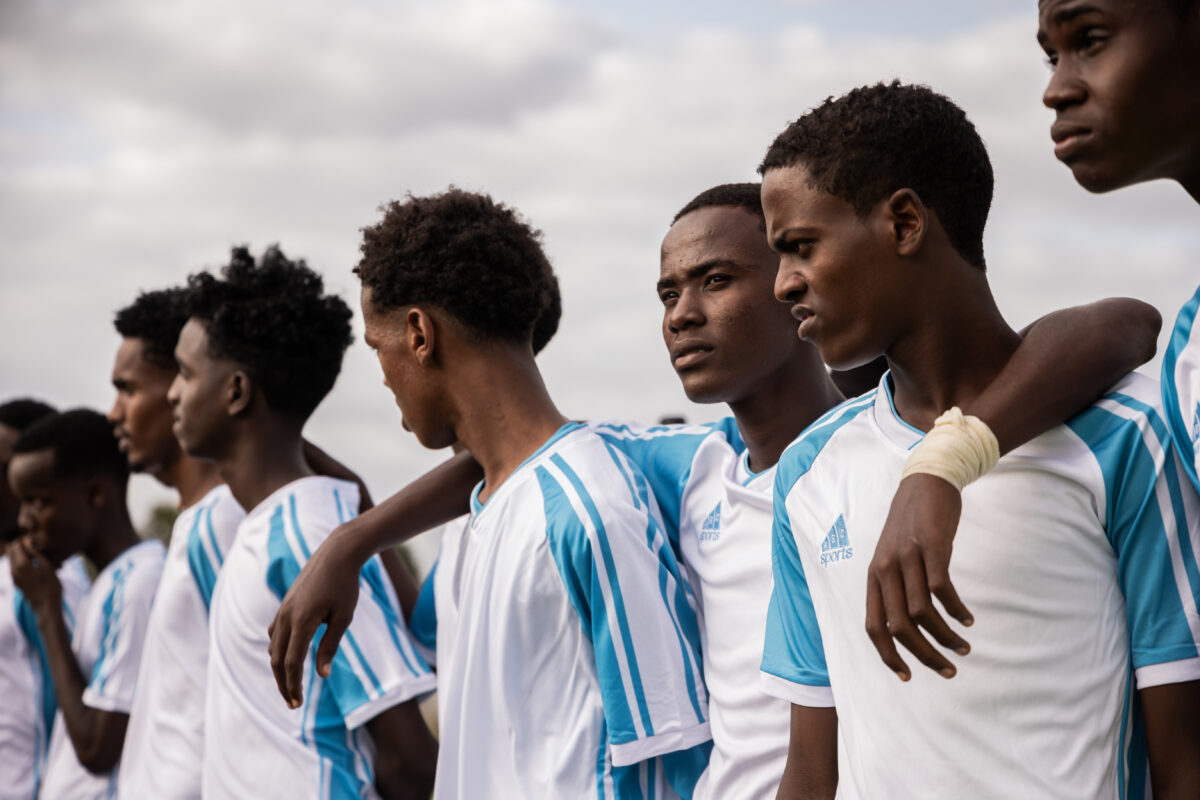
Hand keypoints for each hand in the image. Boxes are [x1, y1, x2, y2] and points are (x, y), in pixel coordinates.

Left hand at [7, 538, 61, 614]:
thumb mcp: (46, 565)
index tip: (36, 543)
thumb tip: (26, 541)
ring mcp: (13, 577)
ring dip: (22, 555)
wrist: (46, 606)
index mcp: (21, 564)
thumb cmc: (50, 585)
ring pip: (12, 558)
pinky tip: (35, 566)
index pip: (16, 544)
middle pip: (11, 550)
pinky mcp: (16, 581)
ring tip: (37, 558)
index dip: (25, 541)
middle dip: (21, 546)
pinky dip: (22, 562)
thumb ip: (35, 552)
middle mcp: (13, 570)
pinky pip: (14, 567)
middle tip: (36, 549)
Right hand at [268, 526, 363, 707]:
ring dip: (279, 668)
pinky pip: (275, 632)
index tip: (297, 704)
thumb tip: (321, 675)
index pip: (291, 663)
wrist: (337, 554)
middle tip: (293, 703)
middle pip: (277, 659)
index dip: (293, 685)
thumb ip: (329, 646)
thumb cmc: (345, 585)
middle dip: (283, 683)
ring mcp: (283, 609)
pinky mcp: (286, 604)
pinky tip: (287, 657)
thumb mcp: (343, 617)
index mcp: (301, 621)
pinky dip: (278, 649)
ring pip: (273, 647)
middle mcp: (286, 616)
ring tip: (290, 685)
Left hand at [865, 474, 971, 680]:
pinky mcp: (931, 547)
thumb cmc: (912, 524)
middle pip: (899, 627)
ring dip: (944, 637)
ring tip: (964, 648)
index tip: (907, 676)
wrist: (926, 480)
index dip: (889, 655)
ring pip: (921, 613)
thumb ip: (896, 586)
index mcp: (874, 576)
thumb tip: (906, 626)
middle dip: (923, 655)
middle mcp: (885, 569)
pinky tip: (967, 619)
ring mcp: (907, 557)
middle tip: (948, 670)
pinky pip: (942, 590)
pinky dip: (956, 610)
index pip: (874, 626)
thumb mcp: (894, 555)